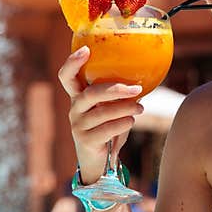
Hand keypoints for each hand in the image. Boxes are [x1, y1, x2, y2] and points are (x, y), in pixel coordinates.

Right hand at [57, 45, 143, 182]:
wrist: (100, 161)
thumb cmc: (108, 127)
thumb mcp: (110, 107)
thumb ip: (119, 94)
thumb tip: (145, 74)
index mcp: (78, 96)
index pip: (67, 77)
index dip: (72, 63)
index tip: (86, 49)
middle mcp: (74, 109)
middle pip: (90, 94)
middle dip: (114, 89)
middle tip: (136, 88)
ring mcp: (78, 126)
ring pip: (101, 113)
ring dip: (124, 108)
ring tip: (140, 107)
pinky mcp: (85, 141)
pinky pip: (105, 130)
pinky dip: (121, 124)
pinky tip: (131, 121)